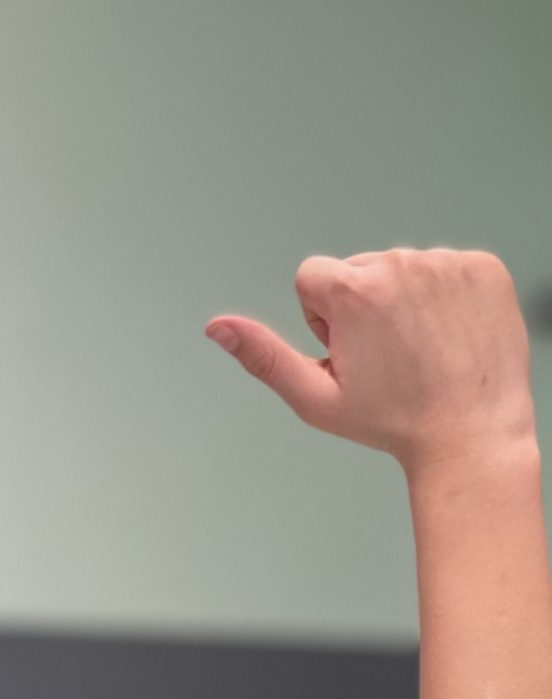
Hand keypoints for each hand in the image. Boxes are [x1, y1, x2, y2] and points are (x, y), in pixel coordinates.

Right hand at [206, 250, 537, 470]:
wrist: (470, 432)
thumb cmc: (390, 421)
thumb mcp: (314, 396)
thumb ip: (263, 355)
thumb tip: (216, 327)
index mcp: (354, 290)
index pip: (312, 276)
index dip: (321, 318)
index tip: (347, 349)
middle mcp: (402, 265)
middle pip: (358, 270)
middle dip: (363, 307)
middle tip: (387, 356)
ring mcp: (448, 264)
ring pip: (403, 270)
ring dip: (404, 302)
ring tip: (421, 349)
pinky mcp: (485, 269)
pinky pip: (447, 270)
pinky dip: (445, 298)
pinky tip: (449, 336)